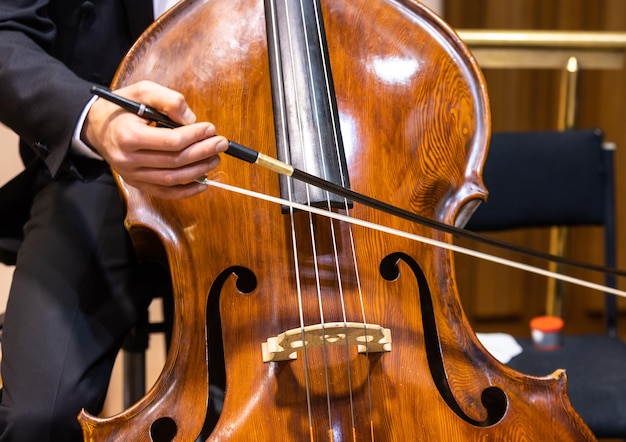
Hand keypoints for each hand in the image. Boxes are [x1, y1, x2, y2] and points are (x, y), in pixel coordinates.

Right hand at [82, 80, 227, 198]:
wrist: (96, 127)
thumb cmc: (121, 107)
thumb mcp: (141, 91)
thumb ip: (167, 99)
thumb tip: (191, 119)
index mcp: (128, 136)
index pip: (170, 141)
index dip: (195, 136)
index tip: (211, 128)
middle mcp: (128, 160)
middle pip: (174, 161)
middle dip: (202, 152)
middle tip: (221, 144)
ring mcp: (132, 175)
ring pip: (172, 179)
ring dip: (199, 171)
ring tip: (215, 158)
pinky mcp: (137, 183)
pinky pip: (165, 193)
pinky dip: (186, 191)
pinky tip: (203, 183)